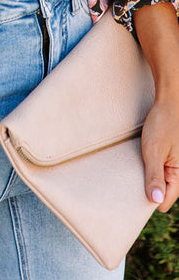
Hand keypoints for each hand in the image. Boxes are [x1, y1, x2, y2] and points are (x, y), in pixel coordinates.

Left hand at [134, 0, 178, 211]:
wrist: (170, 100)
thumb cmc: (163, 123)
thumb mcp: (154, 150)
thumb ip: (155, 176)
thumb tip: (155, 201)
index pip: (166, 200)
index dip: (149, 200)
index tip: (130, 198)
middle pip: (163, 192)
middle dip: (148, 191)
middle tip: (127, 186)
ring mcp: (174, 162)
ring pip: (160, 180)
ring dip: (147, 178)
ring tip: (131, 173)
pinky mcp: (169, 154)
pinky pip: (159, 169)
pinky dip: (149, 169)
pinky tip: (136, 164)